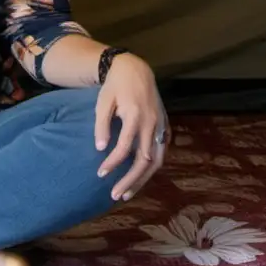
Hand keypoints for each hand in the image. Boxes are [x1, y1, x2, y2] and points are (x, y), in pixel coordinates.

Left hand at [93, 53, 167, 200]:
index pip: (125, 148)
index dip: (113, 163)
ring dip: (143, 179)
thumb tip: (100, 149)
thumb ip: (101, 125)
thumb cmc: (115, 86)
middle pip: (145, 160)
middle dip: (130, 180)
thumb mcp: (103, 102)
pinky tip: (140, 178)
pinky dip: (151, 168)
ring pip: (156, 160)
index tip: (100, 173)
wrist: (136, 70)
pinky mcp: (165, 128)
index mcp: (136, 116)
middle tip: (115, 195)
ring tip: (127, 193)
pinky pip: (161, 153)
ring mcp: (161, 126)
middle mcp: (153, 124)